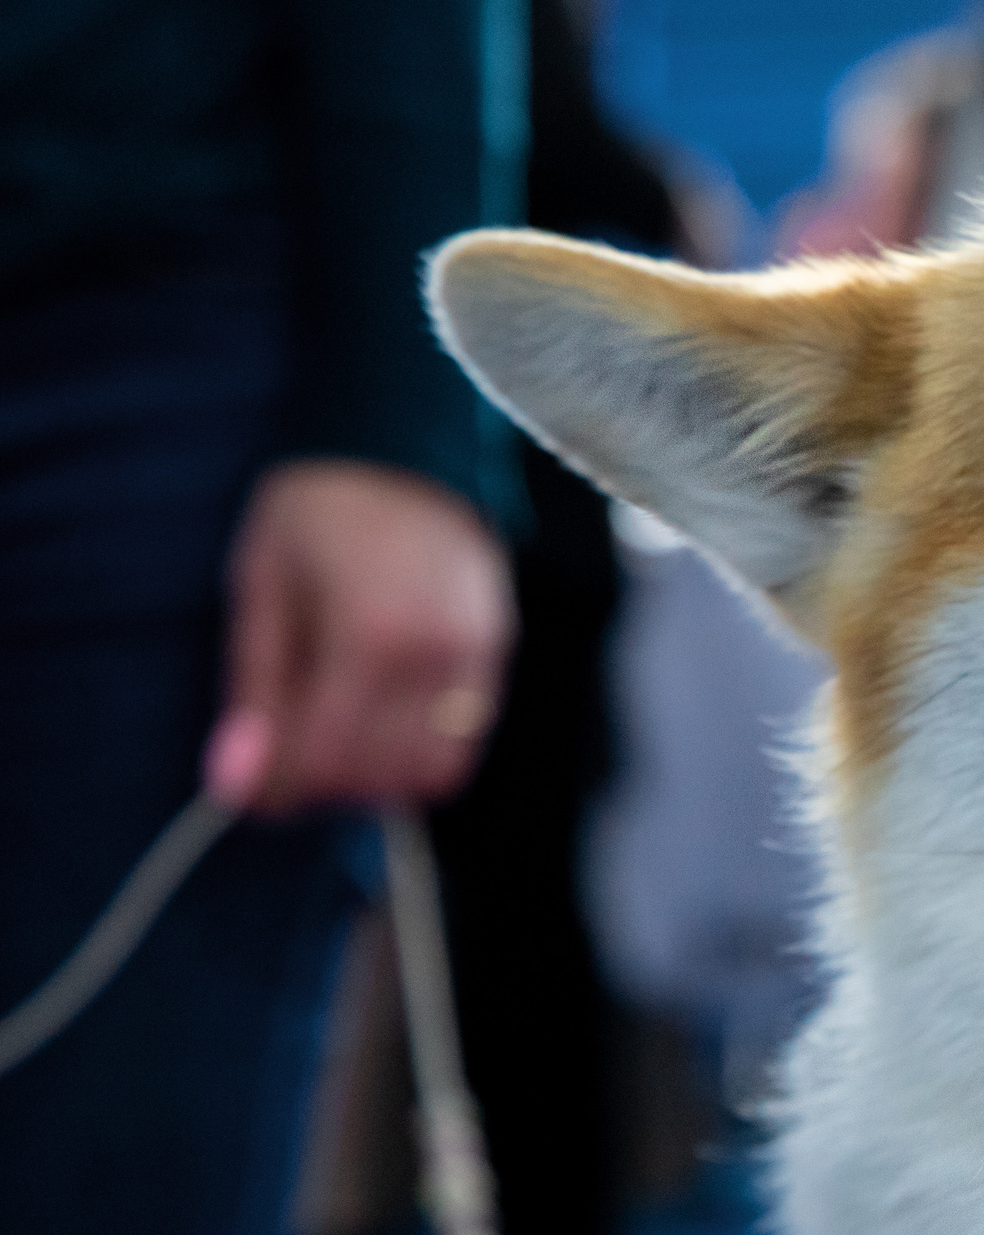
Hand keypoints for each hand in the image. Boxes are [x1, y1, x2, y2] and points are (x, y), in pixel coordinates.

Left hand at [205, 459, 514, 816]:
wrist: (407, 445)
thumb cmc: (317, 511)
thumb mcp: (263, 590)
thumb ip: (256, 694)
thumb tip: (235, 787)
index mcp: (368, 636)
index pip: (328, 762)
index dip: (280, 789)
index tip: (251, 784)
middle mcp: (434, 656)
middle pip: (380, 778)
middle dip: (327, 784)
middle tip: (292, 752)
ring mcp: (476, 656)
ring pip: (432, 773)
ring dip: (380, 776)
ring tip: (342, 735)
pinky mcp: (498, 653)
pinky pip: (465, 740)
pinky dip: (419, 750)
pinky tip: (384, 713)